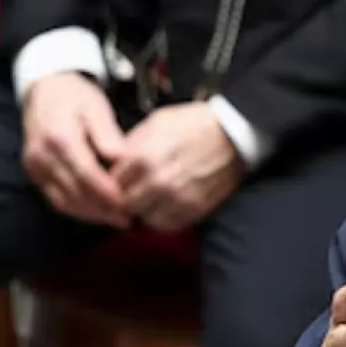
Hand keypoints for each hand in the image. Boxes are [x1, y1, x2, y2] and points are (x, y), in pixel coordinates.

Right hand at [21, 71, 129, 227]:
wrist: (45, 90)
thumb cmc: (76, 97)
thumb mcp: (97, 108)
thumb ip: (108, 134)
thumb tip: (122, 158)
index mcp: (59, 137)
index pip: (85, 174)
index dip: (108, 192)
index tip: (128, 203)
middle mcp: (42, 155)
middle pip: (74, 192)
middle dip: (102, 209)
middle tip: (129, 218)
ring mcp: (35, 166)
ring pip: (64, 201)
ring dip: (91, 214)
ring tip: (118, 219)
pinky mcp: (35, 173)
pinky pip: (56, 199)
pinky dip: (78, 209)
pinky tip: (99, 213)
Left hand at [111, 103, 241, 231]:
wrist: (234, 135)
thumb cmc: (195, 124)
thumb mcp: (157, 122)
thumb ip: (131, 143)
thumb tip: (115, 161)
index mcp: (144, 157)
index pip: (111, 182)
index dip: (112, 180)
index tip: (118, 179)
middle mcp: (159, 181)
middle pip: (126, 204)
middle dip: (125, 198)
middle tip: (131, 191)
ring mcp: (178, 198)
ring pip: (145, 218)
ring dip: (144, 211)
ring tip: (149, 200)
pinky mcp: (196, 209)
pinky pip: (169, 224)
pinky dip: (163, 218)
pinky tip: (165, 205)